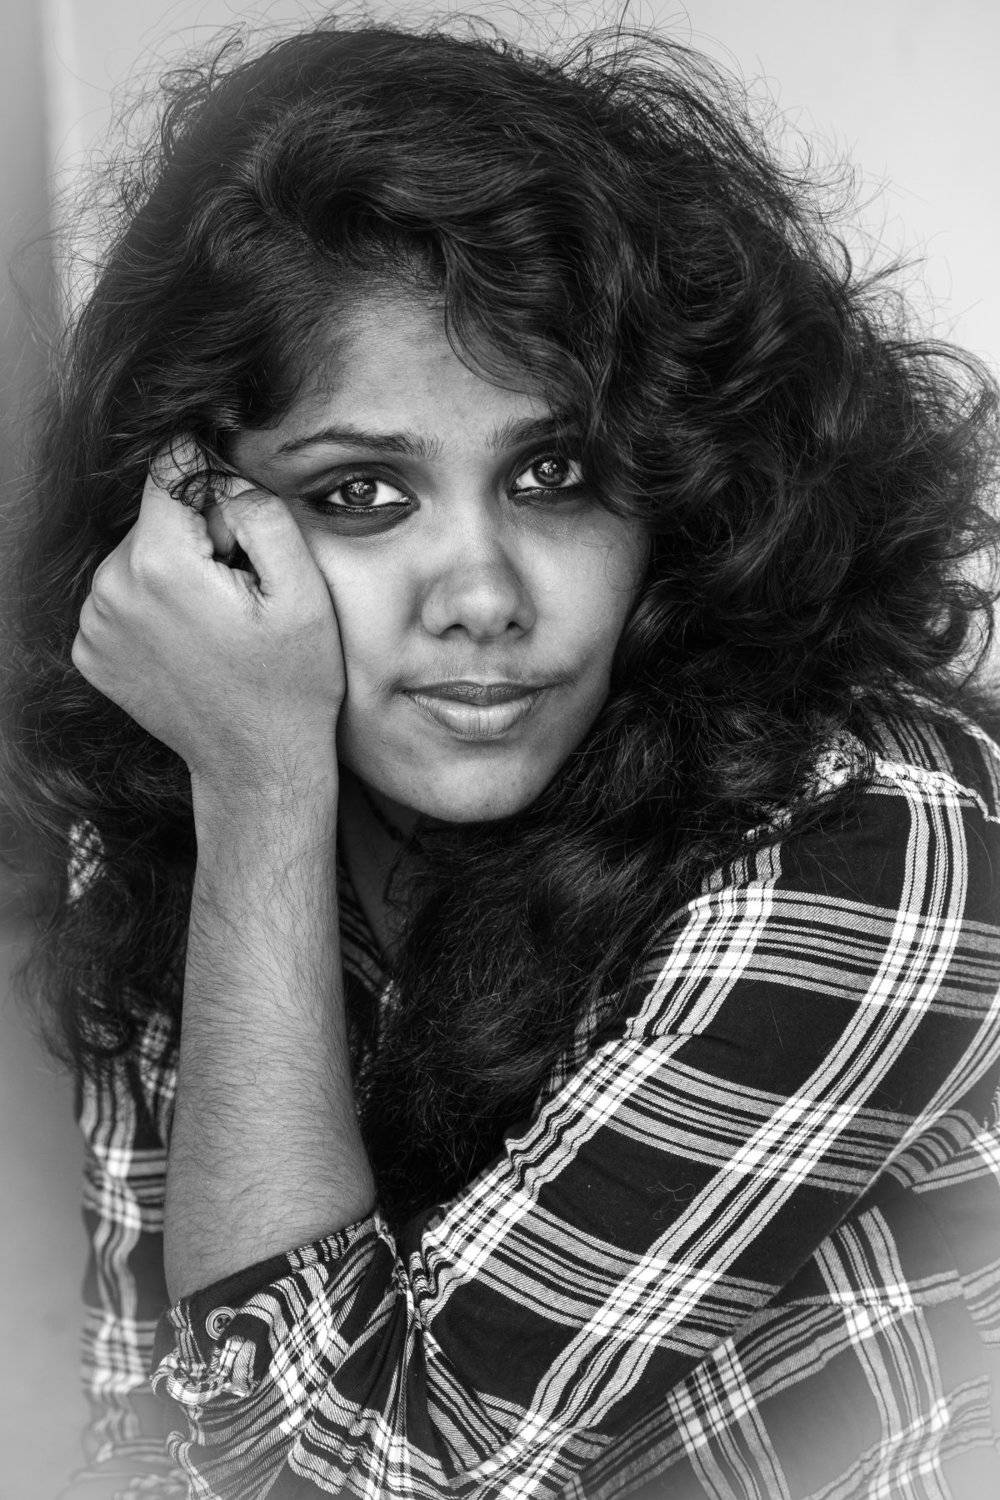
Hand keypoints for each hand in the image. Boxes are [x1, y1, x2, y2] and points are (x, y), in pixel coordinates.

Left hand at [72, 444, 344, 803]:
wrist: (257, 763)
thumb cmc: (290, 683)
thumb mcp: (302, 590)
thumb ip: (260, 511)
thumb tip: (220, 473)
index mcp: (161, 565)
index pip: (171, 467)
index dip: (216, 486)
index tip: (239, 529)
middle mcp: (111, 589)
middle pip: (155, 514)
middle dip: (197, 534)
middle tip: (239, 590)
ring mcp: (94, 624)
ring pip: (138, 553)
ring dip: (175, 569)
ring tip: (216, 621)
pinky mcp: (90, 649)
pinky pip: (123, 594)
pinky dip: (154, 605)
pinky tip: (189, 641)